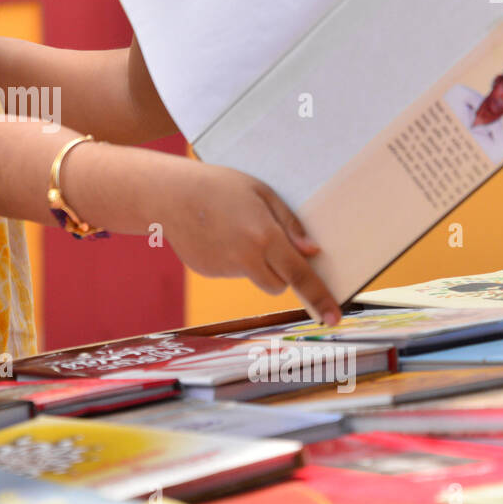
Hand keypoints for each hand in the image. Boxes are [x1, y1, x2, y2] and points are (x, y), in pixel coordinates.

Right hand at [162, 162, 341, 324]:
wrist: (169, 194)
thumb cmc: (219, 186)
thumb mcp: (261, 193)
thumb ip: (290, 224)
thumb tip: (312, 252)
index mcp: (264, 236)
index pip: (300, 275)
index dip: (320, 297)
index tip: (333, 318)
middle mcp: (245, 258)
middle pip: (278, 284)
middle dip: (280, 272)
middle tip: (266, 242)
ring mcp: (224, 269)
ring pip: (252, 276)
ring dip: (252, 261)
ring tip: (230, 228)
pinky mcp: (208, 272)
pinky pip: (229, 271)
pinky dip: (228, 258)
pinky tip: (214, 234)